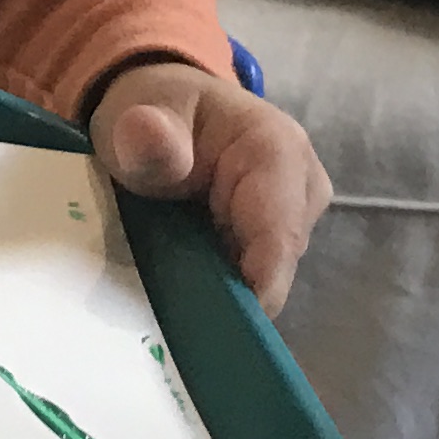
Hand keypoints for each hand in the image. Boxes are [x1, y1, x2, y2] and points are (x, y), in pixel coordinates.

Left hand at [90, 59, 330, 313]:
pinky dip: (222, 288)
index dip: (255, 288)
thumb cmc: (153, 109)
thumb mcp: (136, 116)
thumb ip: (147, 137)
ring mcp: (294, 215)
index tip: (218, 331)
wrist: (160, 108)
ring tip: (173, 303)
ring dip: (223, 293)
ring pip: (266, 275)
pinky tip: (186, 297)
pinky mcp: (276, 237)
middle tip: (175, 319)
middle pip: (276, 264)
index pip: (280, 235)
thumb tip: (147, 133)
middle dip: (231, 294)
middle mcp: (302, 186)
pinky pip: (255, 275)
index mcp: (277, 149)